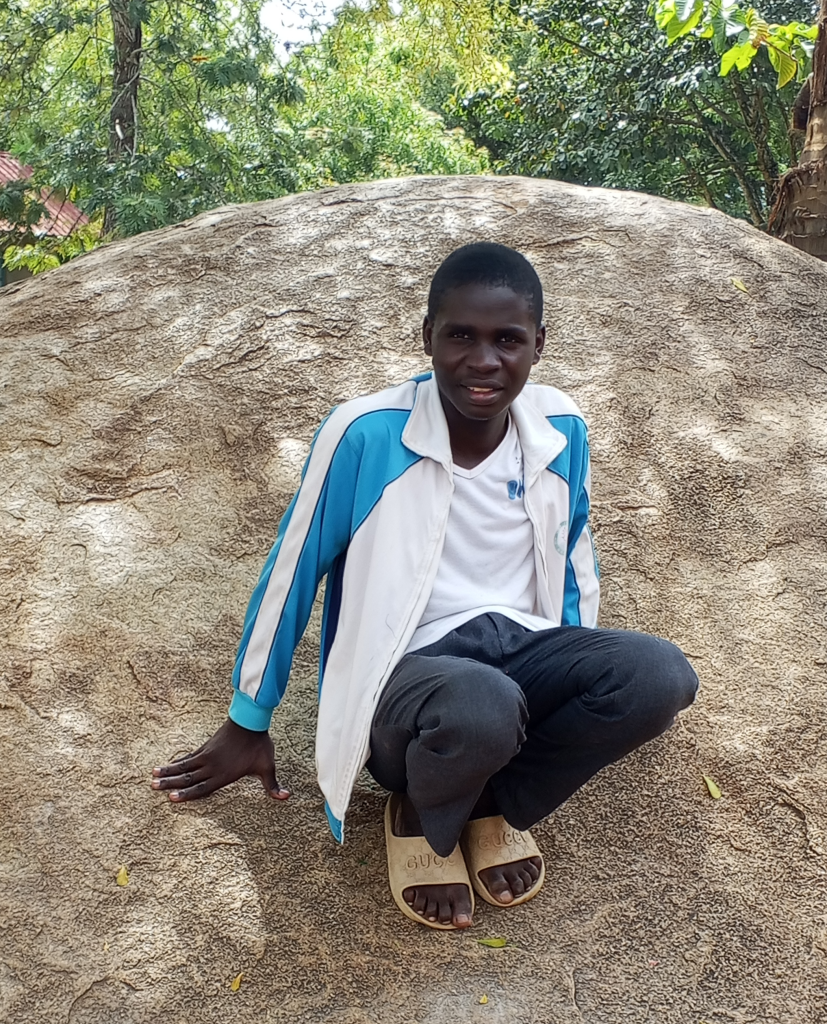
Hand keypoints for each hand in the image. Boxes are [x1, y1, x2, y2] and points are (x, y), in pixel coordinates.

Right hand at [151, 717, 289, 802]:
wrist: (251, 721)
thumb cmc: (259, 746)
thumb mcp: (268, 767)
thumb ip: (273, 785)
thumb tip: (287, 797)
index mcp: (224, 774)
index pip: (202, 788)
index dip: (187, 794)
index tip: (171, 798)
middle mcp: (212, 766)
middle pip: (188, 777)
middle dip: (170, 784)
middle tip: (153, 787)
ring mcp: (207, 755)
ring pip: (184, 766)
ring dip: (168, 772)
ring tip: (152, 776)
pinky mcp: (206, 746)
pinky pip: (188, 756)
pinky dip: (177, 761)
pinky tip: (168, 764)